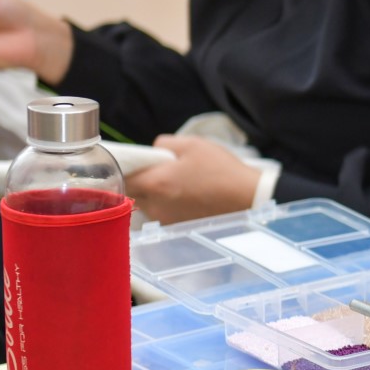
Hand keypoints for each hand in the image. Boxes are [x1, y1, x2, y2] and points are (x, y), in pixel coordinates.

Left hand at [126, 136, 259, 224]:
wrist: (248, 199)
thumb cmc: (221, 170)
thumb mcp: (193, 144)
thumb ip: (164, 143)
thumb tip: (154, 151)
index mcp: (156, 183)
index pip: (121, 177)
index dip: (121, 168)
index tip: (127, 161)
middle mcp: (156, 206)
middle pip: (132, 193)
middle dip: (139, 180)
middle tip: (156, 169)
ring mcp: (167, 219)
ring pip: (148, 204)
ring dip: (154, 193)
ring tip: (177, 182)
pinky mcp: (178, 227)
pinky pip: (163, 213)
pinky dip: (169, 204)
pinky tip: (188, 195)